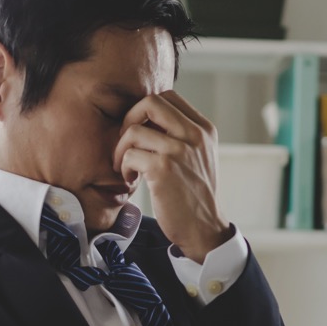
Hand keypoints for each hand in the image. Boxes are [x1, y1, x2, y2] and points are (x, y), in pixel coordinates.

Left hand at [114, 90, 230, 262]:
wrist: (204, 228)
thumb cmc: (195, 194)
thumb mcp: (201, 156)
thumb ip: (183, 134)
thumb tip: (149, 116)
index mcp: (204, 129)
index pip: (168, 96)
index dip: (146, 111)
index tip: (142, 132)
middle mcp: (195, 135)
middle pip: (150, 102)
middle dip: (129, 120)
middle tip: (128, 143)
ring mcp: (179, 150)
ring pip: (134, 130)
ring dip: (121, 149)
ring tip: (127, 167)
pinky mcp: (163, 169)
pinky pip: (130, 154)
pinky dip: (123, 167)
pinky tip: (131, 179)